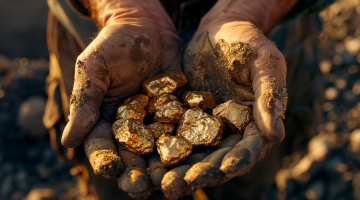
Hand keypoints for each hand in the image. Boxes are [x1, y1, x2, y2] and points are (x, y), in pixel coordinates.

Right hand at [60, 0, 181, 197]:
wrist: (148, 27)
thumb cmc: (114, 44)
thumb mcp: (94, 68)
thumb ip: (84, 101)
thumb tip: (69, 140)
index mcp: (105, 120)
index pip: (101, 146)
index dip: (105, 160)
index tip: (111, 170)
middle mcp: (131, 128)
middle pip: (132, 158)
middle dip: (135, 175)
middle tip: (142, 188)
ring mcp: (156, 124)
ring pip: (158, 153)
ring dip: (162, 170)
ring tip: (169, 184)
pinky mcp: (179, 116)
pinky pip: (184, 134)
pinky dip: (188, 148)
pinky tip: (194, 160)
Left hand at [161, 0, 294, 197]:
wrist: (219, 28)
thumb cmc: (248, 42)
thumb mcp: (264, 63)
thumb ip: (270, 96)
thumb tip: (277, 133)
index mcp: (255, 124)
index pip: (248, 149)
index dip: (237, 161)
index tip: (223, 169)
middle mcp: (231, 132)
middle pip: (217, 159)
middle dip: (201, 174)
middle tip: (179, 186)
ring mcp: (207, 126)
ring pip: (194, 154)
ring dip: (179, 170)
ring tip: (161, 183)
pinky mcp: (186, 118)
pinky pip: (174, 135)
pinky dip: (163, 149)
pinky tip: (148, 161)